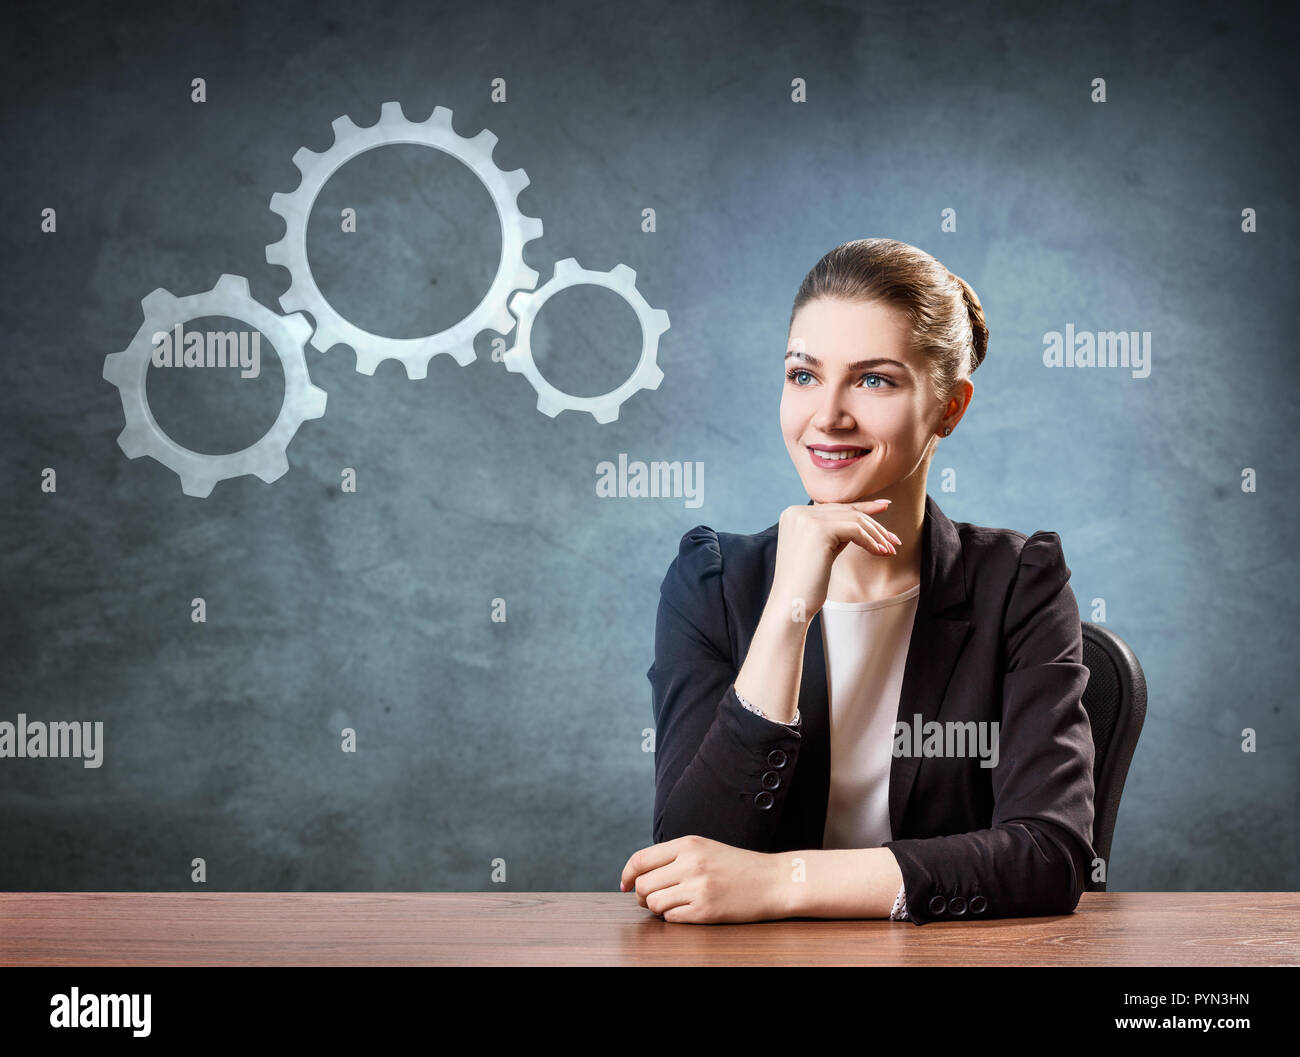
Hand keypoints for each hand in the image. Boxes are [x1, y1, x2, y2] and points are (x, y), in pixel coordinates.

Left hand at [619, 835, 786, 923]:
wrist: (774, 881)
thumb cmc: (737, 866)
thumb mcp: (705, 849)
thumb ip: (674, 857)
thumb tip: (639, 876)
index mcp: (688, 844)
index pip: (641, 859)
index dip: (627, 874)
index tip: (624, 884)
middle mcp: (690, 864)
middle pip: (643, 885)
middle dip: (641, 895)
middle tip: (651, 899)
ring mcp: (698, 888)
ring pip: (653, 904)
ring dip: (657, 908)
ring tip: (672, 904)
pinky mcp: (706, 910)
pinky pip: (671, 919)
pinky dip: (673, 918)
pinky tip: (687, 911)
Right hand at [769, 499, 899, 616]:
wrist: (791, 604)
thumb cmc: (806, 583)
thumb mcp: (820, 550)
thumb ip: (835, 532)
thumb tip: (863, 522)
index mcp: (794, 514)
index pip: (835, 507)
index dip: (862, 507)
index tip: (884, 507)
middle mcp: (797, 512)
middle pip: (846, 510)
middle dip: (874, 523)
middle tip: (894, 539)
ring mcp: (806, 519)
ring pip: (853, 519)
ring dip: (876, 535)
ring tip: (890, 549)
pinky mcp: (819, 530)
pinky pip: (855, 530)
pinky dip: (871, 541)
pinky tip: (881, 552)